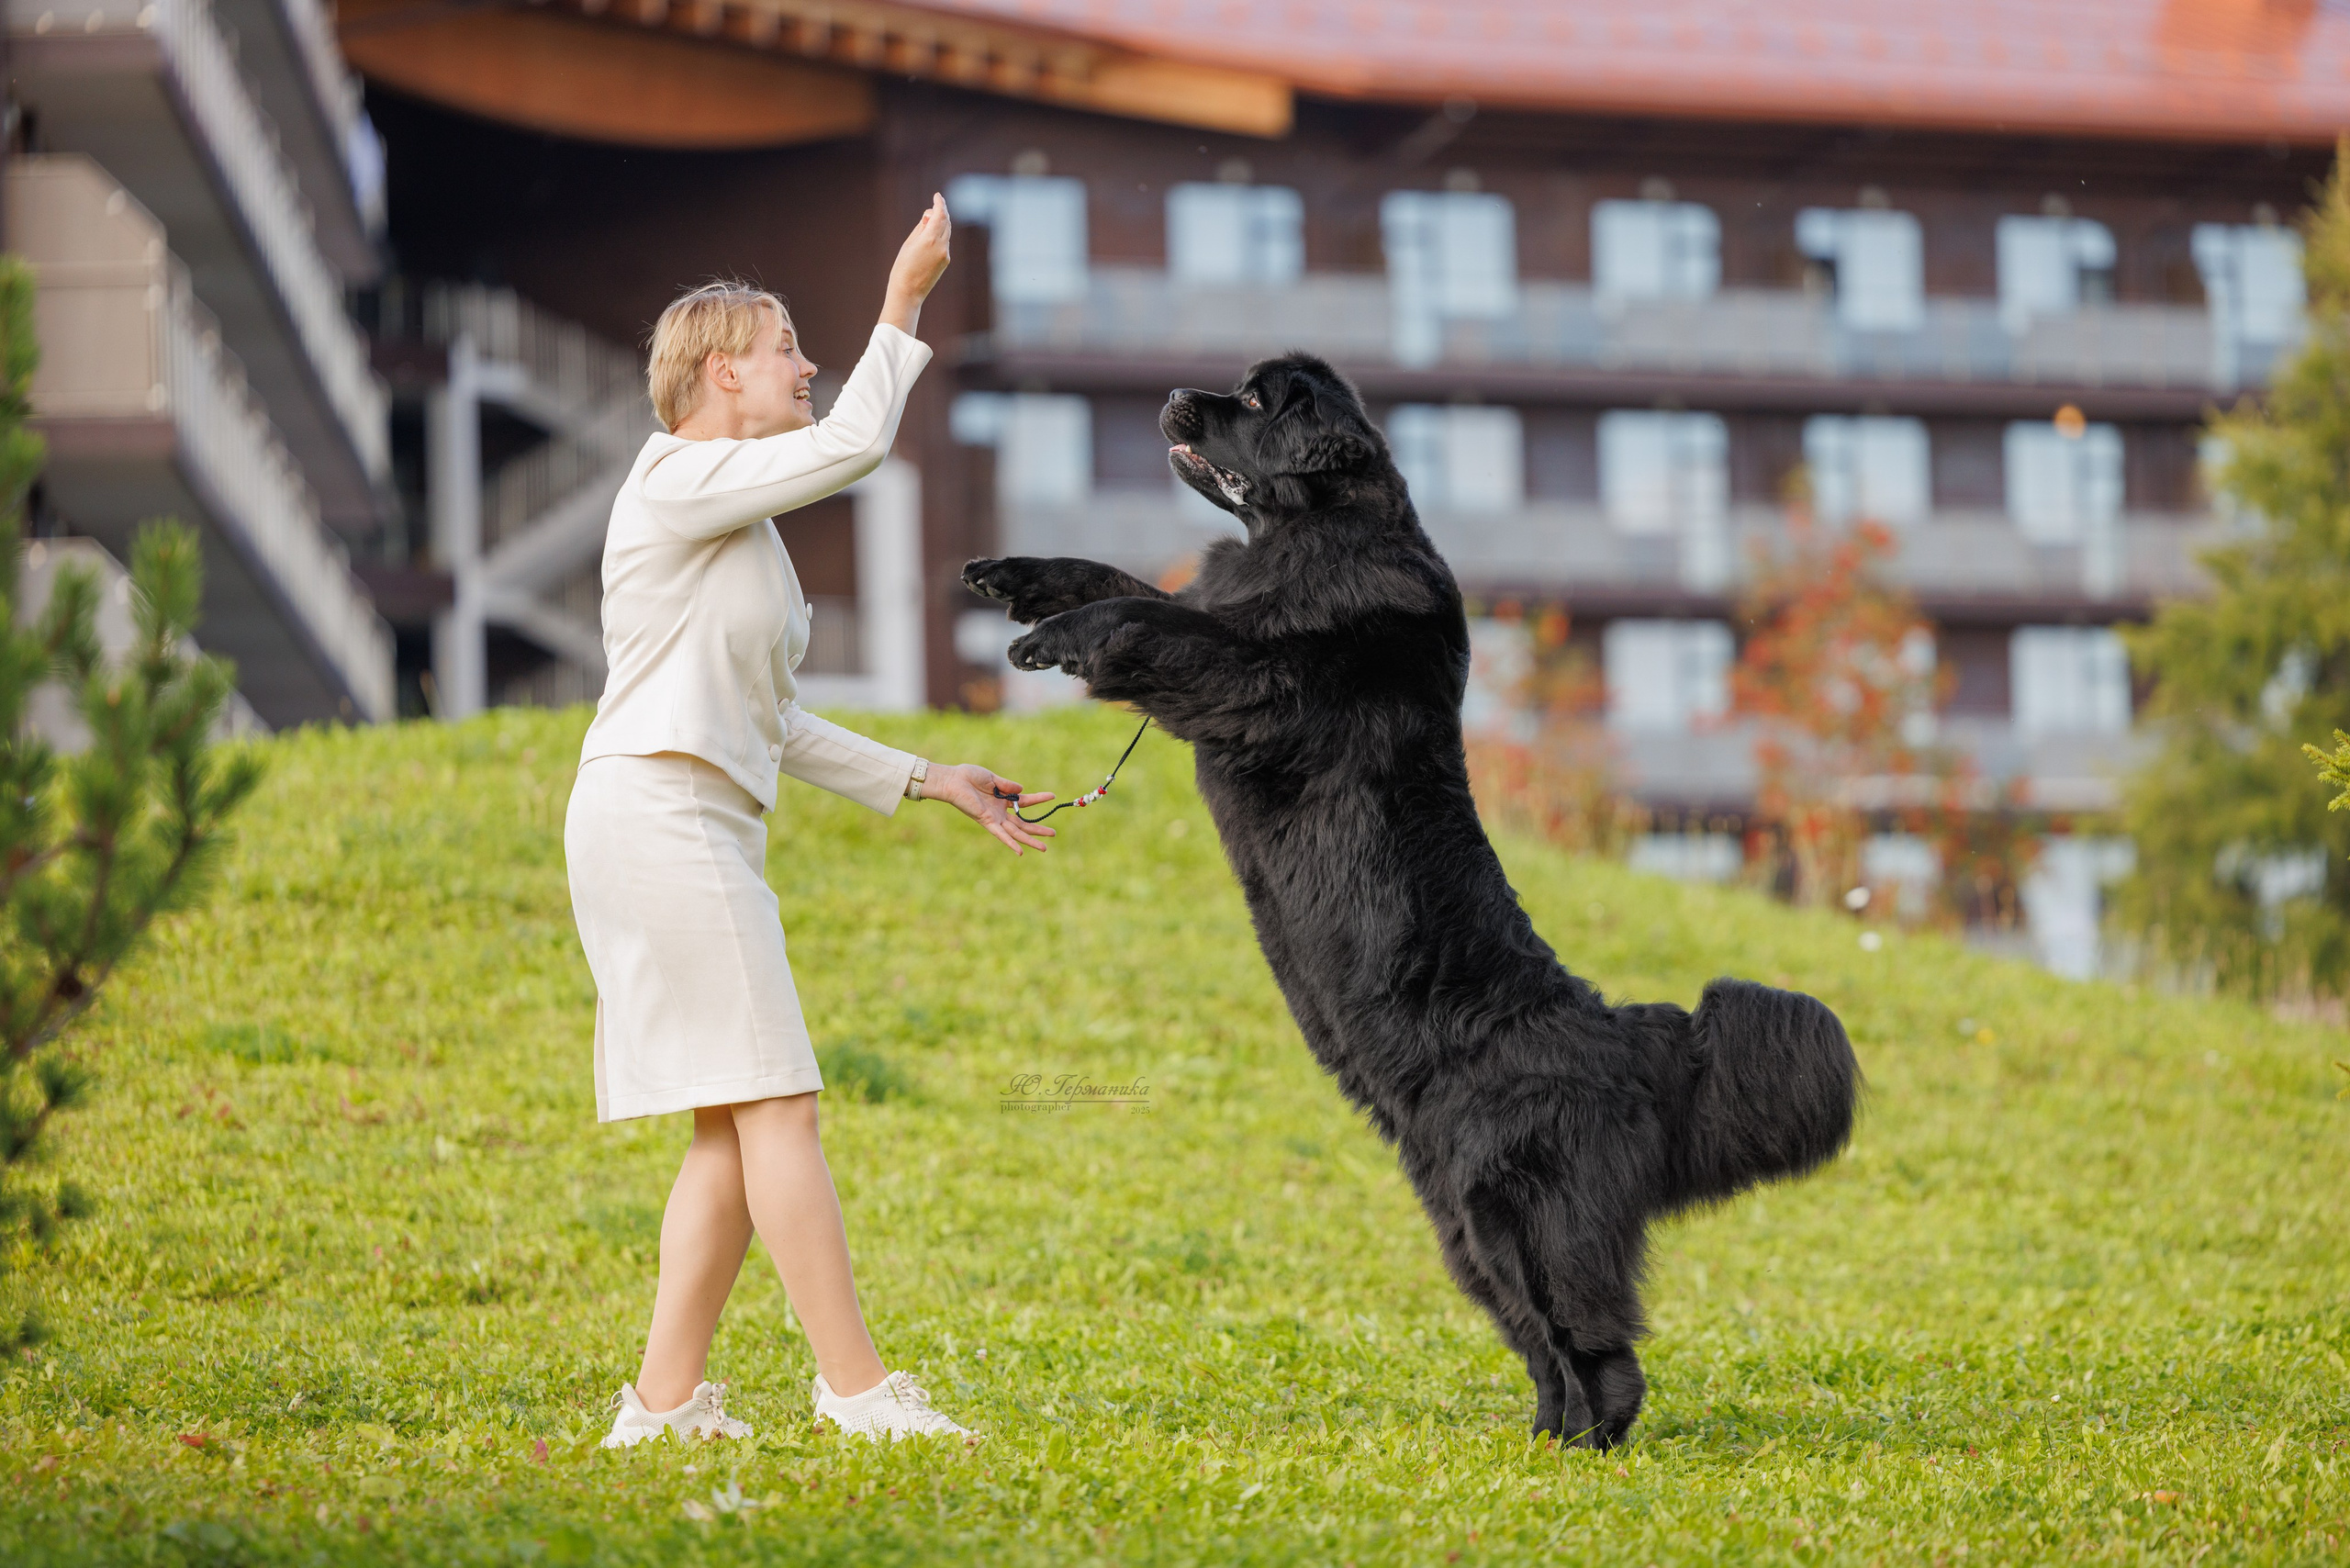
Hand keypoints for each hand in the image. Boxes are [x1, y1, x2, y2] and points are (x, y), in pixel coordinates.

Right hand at [880, 193, 951, 335]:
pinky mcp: (946, 261)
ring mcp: (945, 254)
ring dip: (941, 223)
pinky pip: (945, 242)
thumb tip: (929, 217)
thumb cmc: (902, 267)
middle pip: (946, 222)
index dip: (939, 203)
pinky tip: (931, 235)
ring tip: (930, 219)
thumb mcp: (909, 244)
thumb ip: (921, 228)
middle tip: (934, 205)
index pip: (940, 215)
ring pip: (946, 232)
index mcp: (929, 239)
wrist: (908, 292)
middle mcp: (941, 246)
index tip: (937, 196)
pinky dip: (940, 234)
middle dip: (941, 212)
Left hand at [919, 762, 1054, 854]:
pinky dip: (1010, 843)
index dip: (1038, 799)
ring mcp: (994, 818)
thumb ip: (1007, 785)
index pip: (1025, 802)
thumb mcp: (992, 778)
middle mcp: (999, 812)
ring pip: (1015, 833)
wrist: (952, 780)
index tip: (1052, 796)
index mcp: (1002, 800)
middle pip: (1022, 824)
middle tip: (1053, 834)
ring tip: (1044, 847)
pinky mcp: (986, 821)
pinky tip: (1021, 852)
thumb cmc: (968, 777)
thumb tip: (1023, 789)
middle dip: (1037, 830)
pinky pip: (1000, 834)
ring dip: (1030, 840)